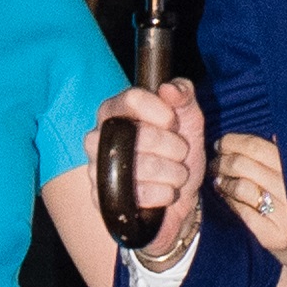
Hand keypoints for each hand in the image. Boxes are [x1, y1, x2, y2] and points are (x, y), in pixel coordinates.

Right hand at [85, 78, 204, 254]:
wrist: (180, 197)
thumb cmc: (179, 154)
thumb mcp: (189, 120)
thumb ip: (184, 96)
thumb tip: (169, 88)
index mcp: (115, 111)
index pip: (130, 99)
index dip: (159, 110)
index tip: (173, 121)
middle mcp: (100, 136)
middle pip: (140, 135)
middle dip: (174, 147)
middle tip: (180, 153)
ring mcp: (97, 168)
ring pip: (142, 166)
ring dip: (173, 173)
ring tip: (176, 175)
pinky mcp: (103, 198)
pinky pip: (140, 194)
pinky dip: (164, 194)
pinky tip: (165, 193)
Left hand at [212, 133, 286, 268]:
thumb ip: (286, 158)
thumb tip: (275, 135)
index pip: (259, 147)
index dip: (234, 142)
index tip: (221, 143)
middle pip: (244, 165)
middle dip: (223, 160)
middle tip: (215, 162)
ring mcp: (284, 215)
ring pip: (241, 186)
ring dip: (222, 180)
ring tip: (217, 178)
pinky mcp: (273, 235)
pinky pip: (241, 210)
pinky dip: (228, 200)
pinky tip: (224, 195)